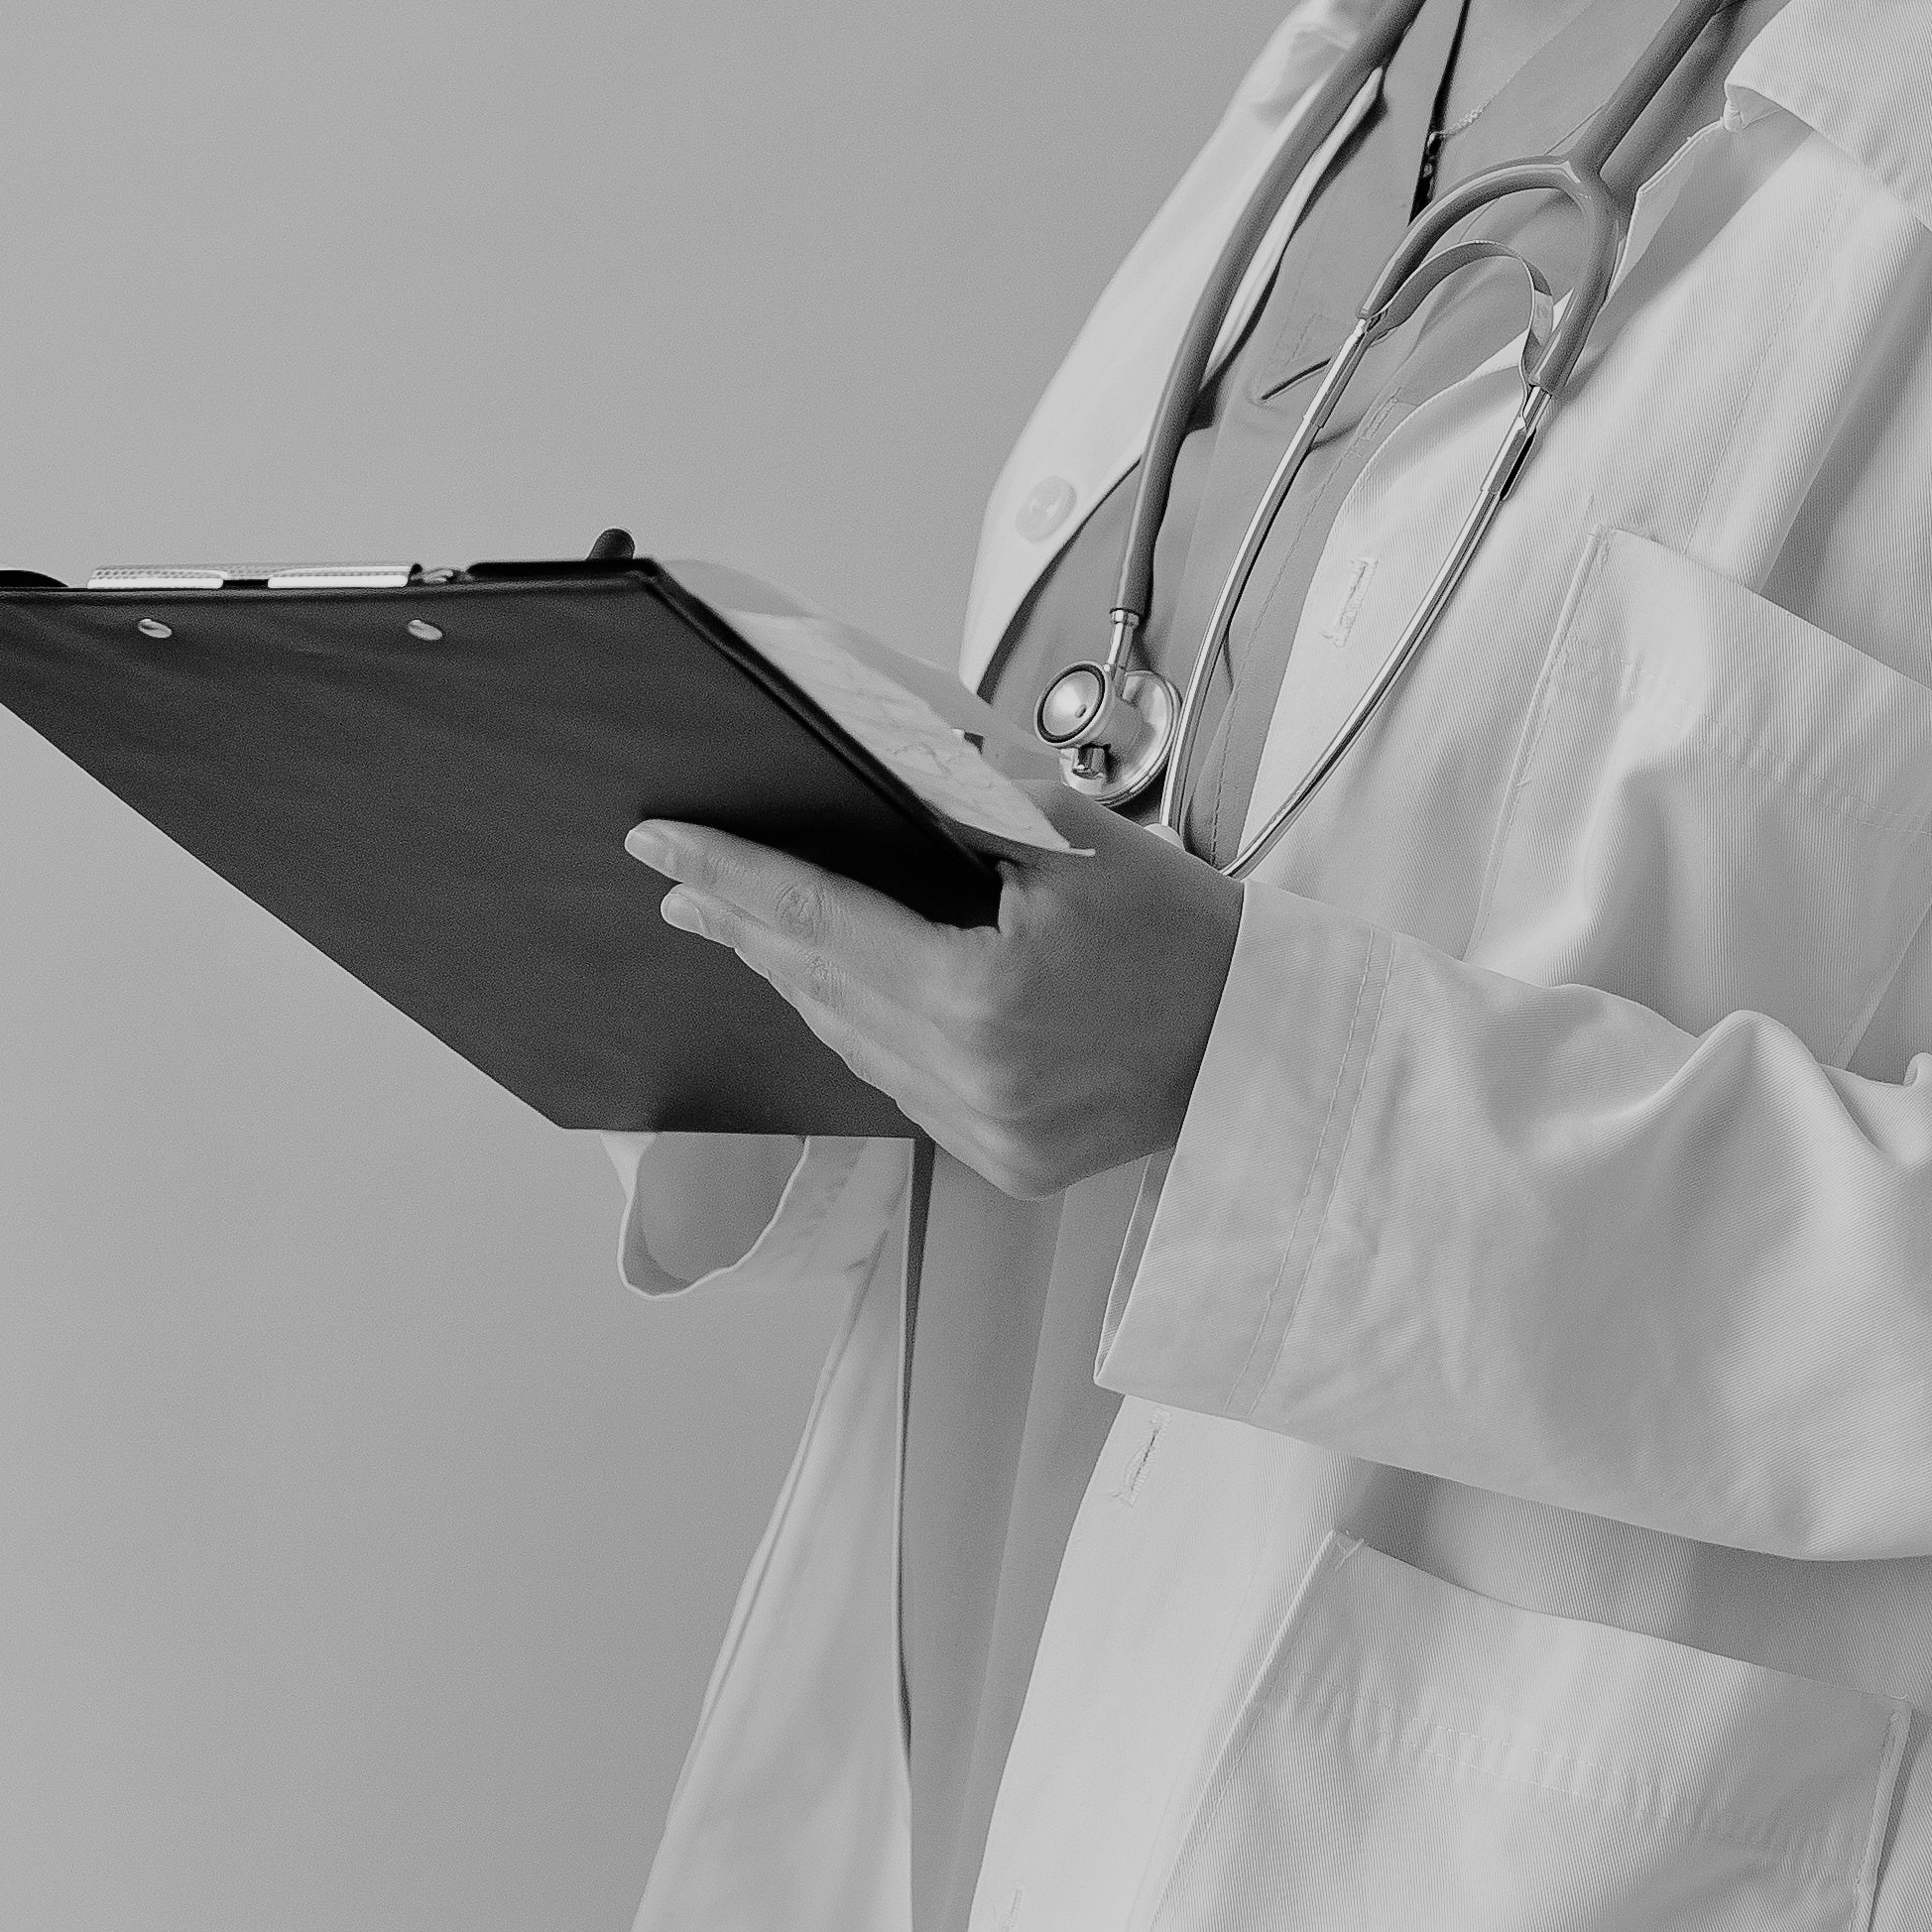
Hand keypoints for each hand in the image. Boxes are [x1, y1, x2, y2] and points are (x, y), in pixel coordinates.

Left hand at [629, 786, 1245, 1197]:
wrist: (1268, 1041)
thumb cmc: (1190, 936)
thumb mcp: (1079, 841)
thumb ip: (966, 804)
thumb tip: (873, 769)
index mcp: (982, 999)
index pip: (821, 923)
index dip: (733, 876)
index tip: (663, 844)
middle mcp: (971, 1080)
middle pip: (821, 988)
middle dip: (744, 925)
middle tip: (678, 877)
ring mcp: (985, 1133)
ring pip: (852, 1044)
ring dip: (796, 979)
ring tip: (743, 924)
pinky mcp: (1003, 1161)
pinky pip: (901, 1086)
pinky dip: (863, 1030)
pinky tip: (837, 990)